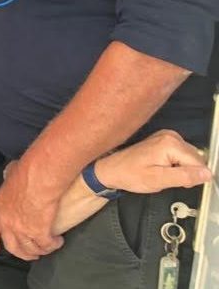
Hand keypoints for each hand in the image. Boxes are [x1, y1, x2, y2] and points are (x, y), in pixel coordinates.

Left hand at [0, 158, 63, 259]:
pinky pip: (46, 245)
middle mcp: (8, 222)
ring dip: (39, 251)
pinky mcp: (39, 233)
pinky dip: (53, 245)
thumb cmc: (25, 172)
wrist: (39, 178)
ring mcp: (22, 230)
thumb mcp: (9, 174)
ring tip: (46, 248)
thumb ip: (9, 178)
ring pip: (30, 249)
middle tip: (30, 255)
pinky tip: (58, 241)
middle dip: (21, 253)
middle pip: (12, 245)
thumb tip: (13, 172)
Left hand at [96, 129, 210, 192]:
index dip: (191, 178)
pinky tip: (162, 167)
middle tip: (167, 178)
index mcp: (170, 144)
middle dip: (187, 173)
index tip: (179, 183)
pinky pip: (182, 156)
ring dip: (182, 169)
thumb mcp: (159, 180)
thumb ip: (185, 177)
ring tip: (162, 172)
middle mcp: (171, 136)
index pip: (199, 163)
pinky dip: (176, 165)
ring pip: (190, 159)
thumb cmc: (130, 174)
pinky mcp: (165, 141)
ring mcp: (168, 137)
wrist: (113, 169)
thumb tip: (206, 174)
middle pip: (196, 160)